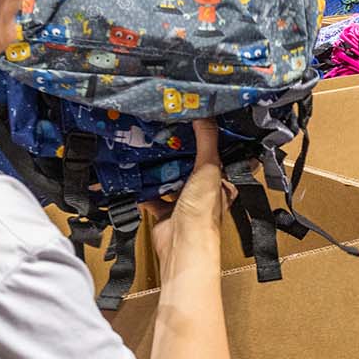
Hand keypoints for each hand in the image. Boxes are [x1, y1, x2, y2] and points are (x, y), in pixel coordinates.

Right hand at [146, 120, 230, 266]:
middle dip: (181, 152)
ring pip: (171, 180)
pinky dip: (143, 188)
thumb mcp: (209, 168)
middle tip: (168, 129)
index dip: (213, 142)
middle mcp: (205, 192)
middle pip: (193, 167)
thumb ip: (207, 140)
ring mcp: (184, 203)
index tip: (202, 123)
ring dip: (161, 168)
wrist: (182, 246)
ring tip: (150, 144)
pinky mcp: (165, 213)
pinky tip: (135, 172)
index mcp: (222, 183)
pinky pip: (152, 196)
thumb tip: (205, 112)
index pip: (222, 157)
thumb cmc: (203, 212)